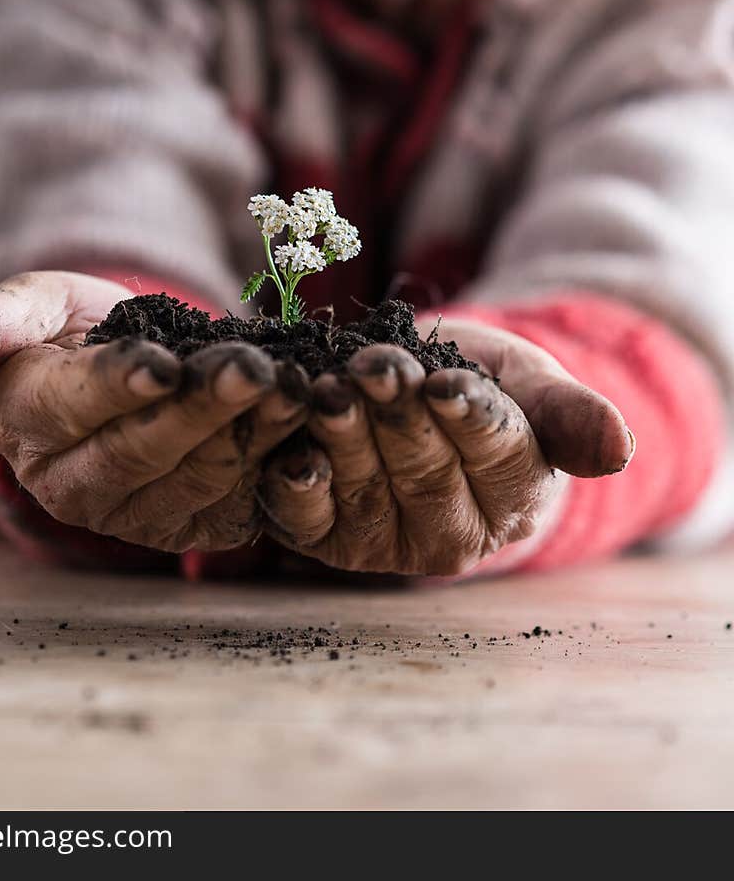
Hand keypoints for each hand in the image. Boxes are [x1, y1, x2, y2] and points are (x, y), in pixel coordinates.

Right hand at [0, 271, 309, 551]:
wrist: (119, 359)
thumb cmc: (60, 329)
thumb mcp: (19, 307)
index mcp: (28, 428)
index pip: (74, 411)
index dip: (118, 388)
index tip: (163, 363)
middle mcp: (79, 483)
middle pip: (145, 452)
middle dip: (204, 409)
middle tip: (255, 368)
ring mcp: (141, 510)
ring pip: (200, 477)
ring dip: (252, 434)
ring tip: (295, 386)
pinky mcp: (197, 518)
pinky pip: (241, 501)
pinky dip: (280, 465)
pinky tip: (310, 421)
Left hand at [258, 320, 633, 575]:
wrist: (422, 393)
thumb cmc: (487, 388)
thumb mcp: (533, 384)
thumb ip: (568, 414)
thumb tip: (620, 448)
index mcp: (515, 499)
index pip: (496, 458)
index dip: (468, 419)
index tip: (445, 383)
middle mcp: (453, 536)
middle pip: (425, 473)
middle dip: (397, 417)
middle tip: (374, 369)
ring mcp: (386, 544)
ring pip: (366, 492)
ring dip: (344, 439)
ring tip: (328, 389)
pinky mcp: (328, 538)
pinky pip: (308, 523)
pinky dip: (296, 490)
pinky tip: (292, 453)